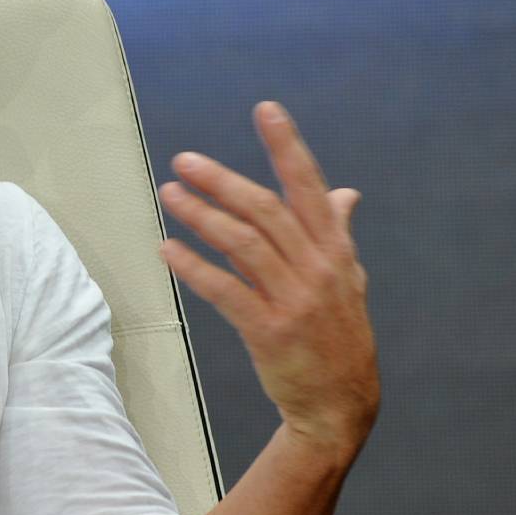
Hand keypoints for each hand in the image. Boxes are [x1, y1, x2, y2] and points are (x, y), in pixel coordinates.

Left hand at [157, 102, 378, 463]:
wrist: (341, 405)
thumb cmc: (338, 335)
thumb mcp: (349, 280)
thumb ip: (338, 233)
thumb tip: (344, 192)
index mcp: (336, 250)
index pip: (309, 187)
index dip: (287, 146)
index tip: (266, 110)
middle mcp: (319, 268)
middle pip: (266, 209)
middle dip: (223, 180)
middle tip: (184, 160)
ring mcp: (296, 300)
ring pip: (242, 244)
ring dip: (201, 216)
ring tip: (168, 195)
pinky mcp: (269, 331)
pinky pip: (225, 290)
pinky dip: (193, 267)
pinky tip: (167, 250)